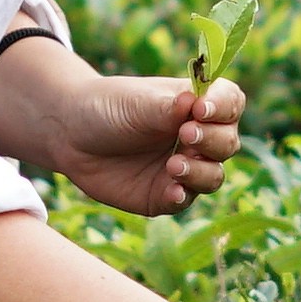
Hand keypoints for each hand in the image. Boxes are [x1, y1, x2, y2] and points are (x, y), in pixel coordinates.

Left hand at [0, 33, 248, 217]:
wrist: (70, 134)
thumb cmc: (108, 107)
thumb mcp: (136, 103)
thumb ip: (167, 107)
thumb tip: (196, 101)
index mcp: (198, 104)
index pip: (230, 103)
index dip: (222, 107)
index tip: (201, 109)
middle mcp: (198, 137)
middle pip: (227, 143)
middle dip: (211, 140)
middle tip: (185, 135)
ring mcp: (184, 168)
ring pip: (213, 176)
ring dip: (200, 171)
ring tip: (174, 165)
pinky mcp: (165, 194)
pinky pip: (185, 200)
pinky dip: (183, 195)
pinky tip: (173, 190)